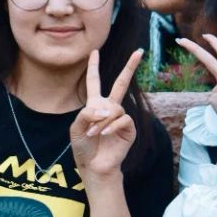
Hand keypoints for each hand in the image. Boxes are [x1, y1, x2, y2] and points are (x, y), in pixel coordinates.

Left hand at [70, 49, 141, 177]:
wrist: (94, 166)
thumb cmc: (83, 147)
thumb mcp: (76, 128)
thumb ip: (86, 114)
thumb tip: (105, 109)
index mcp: (95, 105)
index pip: (94, 81)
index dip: (93, 67)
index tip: (94, 52)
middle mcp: (110, 108)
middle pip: (121, 83)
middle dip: (130, 67)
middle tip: (139, 51)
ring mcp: (120, 118)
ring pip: (116, 108)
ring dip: (103, 121)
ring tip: (94, 134)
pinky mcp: (129, 129)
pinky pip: (123, 119)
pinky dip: (112, 126)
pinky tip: (104, 134)